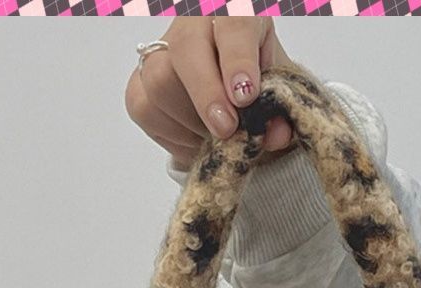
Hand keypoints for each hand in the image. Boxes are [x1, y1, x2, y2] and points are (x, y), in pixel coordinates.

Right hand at [124, 17, 295, 170]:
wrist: (231, 88)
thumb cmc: (257, 80)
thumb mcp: (279, 88)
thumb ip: (281, 109)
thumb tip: (276, 135)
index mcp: (234, 14)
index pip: (234, 26)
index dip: (238, 61)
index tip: (246, 96)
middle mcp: (193, 25)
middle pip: (186, 50)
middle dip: (206, 95)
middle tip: (226, 130)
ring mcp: (161, 52)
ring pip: (159, 82)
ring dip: (191, 123)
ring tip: (217, 141)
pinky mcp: (139, 82)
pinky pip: (144, 109)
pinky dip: (173, 135)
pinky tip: (196, 141)